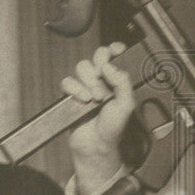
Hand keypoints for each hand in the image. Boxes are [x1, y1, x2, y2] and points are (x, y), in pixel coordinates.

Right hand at [62, 42, 135, 194]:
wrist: (96, 145)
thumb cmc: (113, 127)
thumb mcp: (126, 104)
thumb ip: (122, 81)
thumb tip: (108, 65)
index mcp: (117, 80)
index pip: (115, 57)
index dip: (114, 49)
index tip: (115, 49)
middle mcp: (102, 80)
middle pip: (97, 57)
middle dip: (100, 66)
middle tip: (104, 80)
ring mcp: (86, 86)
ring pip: (82, 67)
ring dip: (89, 81)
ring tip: (96, 98)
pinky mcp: (71, 95)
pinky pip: (67, 81)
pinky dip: (75, 89)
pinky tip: (83, 100)